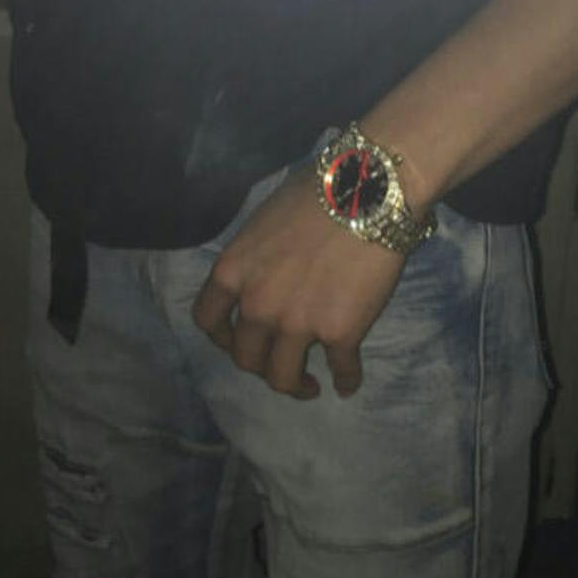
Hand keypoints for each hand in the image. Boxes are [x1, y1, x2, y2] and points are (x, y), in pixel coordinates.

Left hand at [192, 167, 405, 398]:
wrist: (370, 190)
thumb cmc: (317, 190)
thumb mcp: (264, 221)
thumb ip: (256, 257)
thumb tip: (267, 269)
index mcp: (233, 273)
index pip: (207, 320)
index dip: (222, 338)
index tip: (238, 342)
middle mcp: (258, 306)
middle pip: (245, 357)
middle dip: (260, 366)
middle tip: (279, 367)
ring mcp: (298, 324)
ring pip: (283, 377)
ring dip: (295, 387)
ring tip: (310, 386)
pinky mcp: (341, 334)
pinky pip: (341, 370)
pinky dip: (345, 381)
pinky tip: (347, 382)